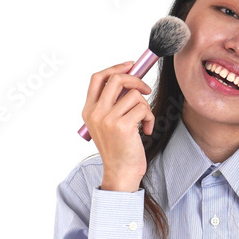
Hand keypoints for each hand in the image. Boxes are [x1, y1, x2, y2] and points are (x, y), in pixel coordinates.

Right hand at [82, 61, 153, 190]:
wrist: (121, 173)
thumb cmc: (119, 149)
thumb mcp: (108, 124)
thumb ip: (113, 104)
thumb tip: (130, 79)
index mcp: (88, 111)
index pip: (97, 78)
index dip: (115, 68)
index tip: (131, 65)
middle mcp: (95, 113)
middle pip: (116, 79)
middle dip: (136, 80)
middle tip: (145, 90)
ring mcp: (108, 119)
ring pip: (134, 95)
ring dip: (145, 107)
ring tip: (144, 121)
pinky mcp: (122, 125)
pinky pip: (143, 108)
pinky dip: (149, 118)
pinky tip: (146, 130)